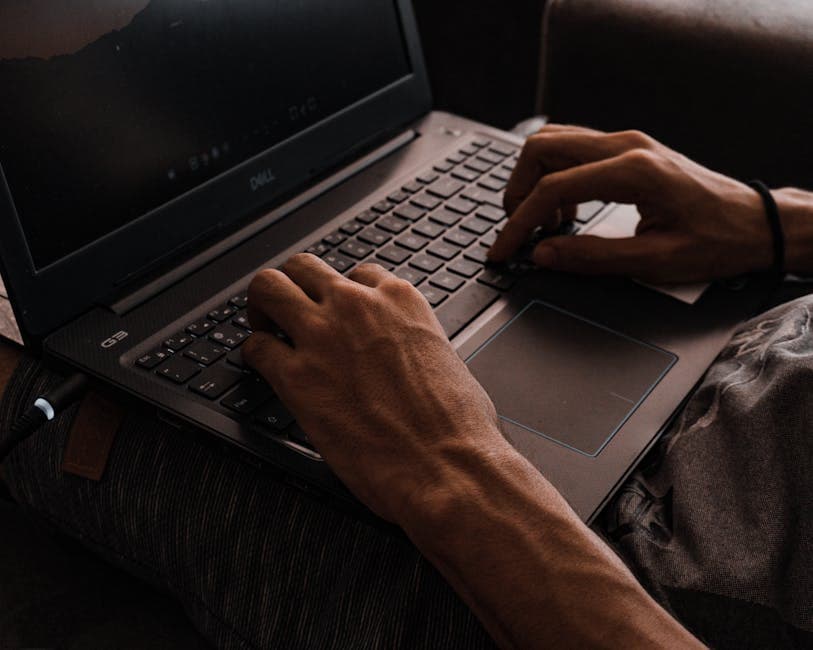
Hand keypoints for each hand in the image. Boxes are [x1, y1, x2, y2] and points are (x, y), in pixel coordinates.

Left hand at [241, 255, 505, 524]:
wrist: (448, 466)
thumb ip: (414, 341)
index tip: (337, 314)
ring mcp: (322, 336)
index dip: (343, 296)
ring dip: (262, 306)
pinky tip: (263, 368)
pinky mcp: (296, 377)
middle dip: (293, 286)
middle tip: (288, 312)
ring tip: (265, 328)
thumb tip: (404, 353)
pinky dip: (255, 356)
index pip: (358, 274)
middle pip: (303, 267)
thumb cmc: (458, 426)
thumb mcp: (445, 359)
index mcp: (401, 300)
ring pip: (268, 287)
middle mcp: (357, 306)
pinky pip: (256, 347)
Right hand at [489, 124, 772, 282]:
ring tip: (545, 226)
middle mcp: (627, 145)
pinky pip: (573, 150)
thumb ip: (592, 258)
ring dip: (534, 182)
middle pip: (542, 148)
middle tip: (520, 232)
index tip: (504, 249)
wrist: (755, 223)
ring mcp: (627, 142)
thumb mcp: (655, 261)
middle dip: (518, 192)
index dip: (519, 222)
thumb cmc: (717, 240)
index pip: (553, 187)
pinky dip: (555, 178)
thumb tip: (543, 256)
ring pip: (553, 143)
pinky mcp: (628, 149)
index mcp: (634, 171)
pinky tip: (567, 214)